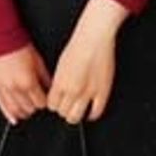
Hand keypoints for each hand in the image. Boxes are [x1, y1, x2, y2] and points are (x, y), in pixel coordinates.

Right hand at [0, 44, 51, 124]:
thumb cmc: (18, 45)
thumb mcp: (38, 61)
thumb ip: (45, 78)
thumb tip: (51, 88)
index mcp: (27, 82)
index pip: (40, 103)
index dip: (44, 102)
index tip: (44, 100)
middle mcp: (14, 88)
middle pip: (28, 108)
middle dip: (34, 107)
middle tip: (36, 103)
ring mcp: (2, 87)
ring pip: (14, 109)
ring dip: (22, 112)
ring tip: (26, 111)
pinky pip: (0, 104)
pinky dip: (8, 113)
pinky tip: (13, 118)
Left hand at [47, 0, 126, 122]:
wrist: (93, 39)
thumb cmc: (77, 46)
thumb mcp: (60, 64)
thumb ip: (59, 81)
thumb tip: (58, 91)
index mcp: (59, 82)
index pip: (52, 104)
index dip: (54, 105)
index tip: (56, 103)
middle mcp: (72, 90)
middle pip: (63, 112)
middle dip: (63, 110)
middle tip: (66, 107)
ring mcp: (88, 93)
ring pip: (77, 117)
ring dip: (75, 115)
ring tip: (76, 111)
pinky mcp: (103, 93)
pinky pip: (96, 112)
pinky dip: (91, 115)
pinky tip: (89, 112)